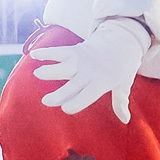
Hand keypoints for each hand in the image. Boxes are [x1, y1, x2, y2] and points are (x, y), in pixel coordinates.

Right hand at [32, 18, 149, 123]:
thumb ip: (120, 102)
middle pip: (71, 86)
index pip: (86, 97)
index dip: (75, 104)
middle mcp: (89, 72)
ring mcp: (80, 60)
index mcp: (101, 83)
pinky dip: (46, 52)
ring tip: (37, 74)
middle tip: (46, 101)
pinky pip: (59, 51)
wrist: (122, 39)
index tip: (65, 108)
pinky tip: (33, 55)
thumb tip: (125, 120)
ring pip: (63, 67)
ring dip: (50, 70)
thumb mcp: (123, 84)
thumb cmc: (121, 66)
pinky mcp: (74, 50)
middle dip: (58, 95)